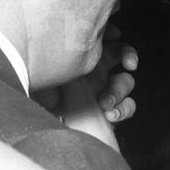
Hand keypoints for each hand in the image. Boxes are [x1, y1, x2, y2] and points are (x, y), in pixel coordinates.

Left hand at [32, 29, 138, 150]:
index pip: (97, 38)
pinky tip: (111, 115)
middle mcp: (90, 73)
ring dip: (119, 90)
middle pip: (118, 54)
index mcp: (76, 59)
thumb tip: (76, 35)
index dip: (110, 33)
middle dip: (128, 56)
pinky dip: (123, 109)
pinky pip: (127, 106)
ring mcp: (100, 92)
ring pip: (125, 81)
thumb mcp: (50, 73)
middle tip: (130, 64)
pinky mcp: (107, 112)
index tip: (114, 35)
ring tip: (104, 103)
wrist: (44, 136)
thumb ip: (64, 56)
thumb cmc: (40, 102)